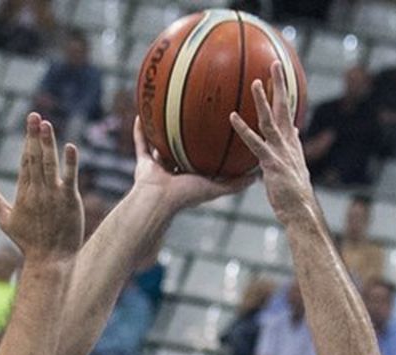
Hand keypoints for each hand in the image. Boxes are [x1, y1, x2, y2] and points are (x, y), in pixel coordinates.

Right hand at [0, 113, 82, 261]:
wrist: (50, 260)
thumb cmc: (28, 242)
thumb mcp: (5, 220)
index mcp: (23, 193)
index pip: (25, 161)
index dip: (27, 140)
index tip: (30, 122)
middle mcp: (37, 191)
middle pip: (34, 158)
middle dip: (34, 135)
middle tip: (34, 115)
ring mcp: (53, 195)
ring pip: (49, 164)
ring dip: (47, 143)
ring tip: (46, 124)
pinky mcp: (69, 200)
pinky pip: (70, 178)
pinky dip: (70, 162)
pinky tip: (69, 146)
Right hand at [133, 118, 250, 212]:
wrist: (158, 201)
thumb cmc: (186, 196)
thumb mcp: (215, 188)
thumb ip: (234, 184)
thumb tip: (256, 176)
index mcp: (189, 177)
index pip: (201, 160)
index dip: (208, 147)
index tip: (216, 132)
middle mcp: (173, 171)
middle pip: (180, 150)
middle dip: (185, 137)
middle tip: (193, 116)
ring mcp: (156, 167)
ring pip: (159, 145)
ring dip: (161, 131)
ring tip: (166, 111)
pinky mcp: (142, 163)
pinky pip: (140, 143)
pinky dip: (139, 131)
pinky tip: (141, 114)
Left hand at [228, 62, 315, 226]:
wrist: (300, 210)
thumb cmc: (293, 194)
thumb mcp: (291, 168)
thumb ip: (287, 150)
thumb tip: (288, 136)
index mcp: (291, 143)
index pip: (287, 112)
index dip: (283, 93)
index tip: (279, 75)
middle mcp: (289, 142)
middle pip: (284, 107)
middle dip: (280, 84)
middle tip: (275, 62)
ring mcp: (281, 151)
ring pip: (271, 120)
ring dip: (263, 100)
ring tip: (255, 82)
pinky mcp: (271, 162)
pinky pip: (255, 142)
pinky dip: (243, 129)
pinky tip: (232, 117)